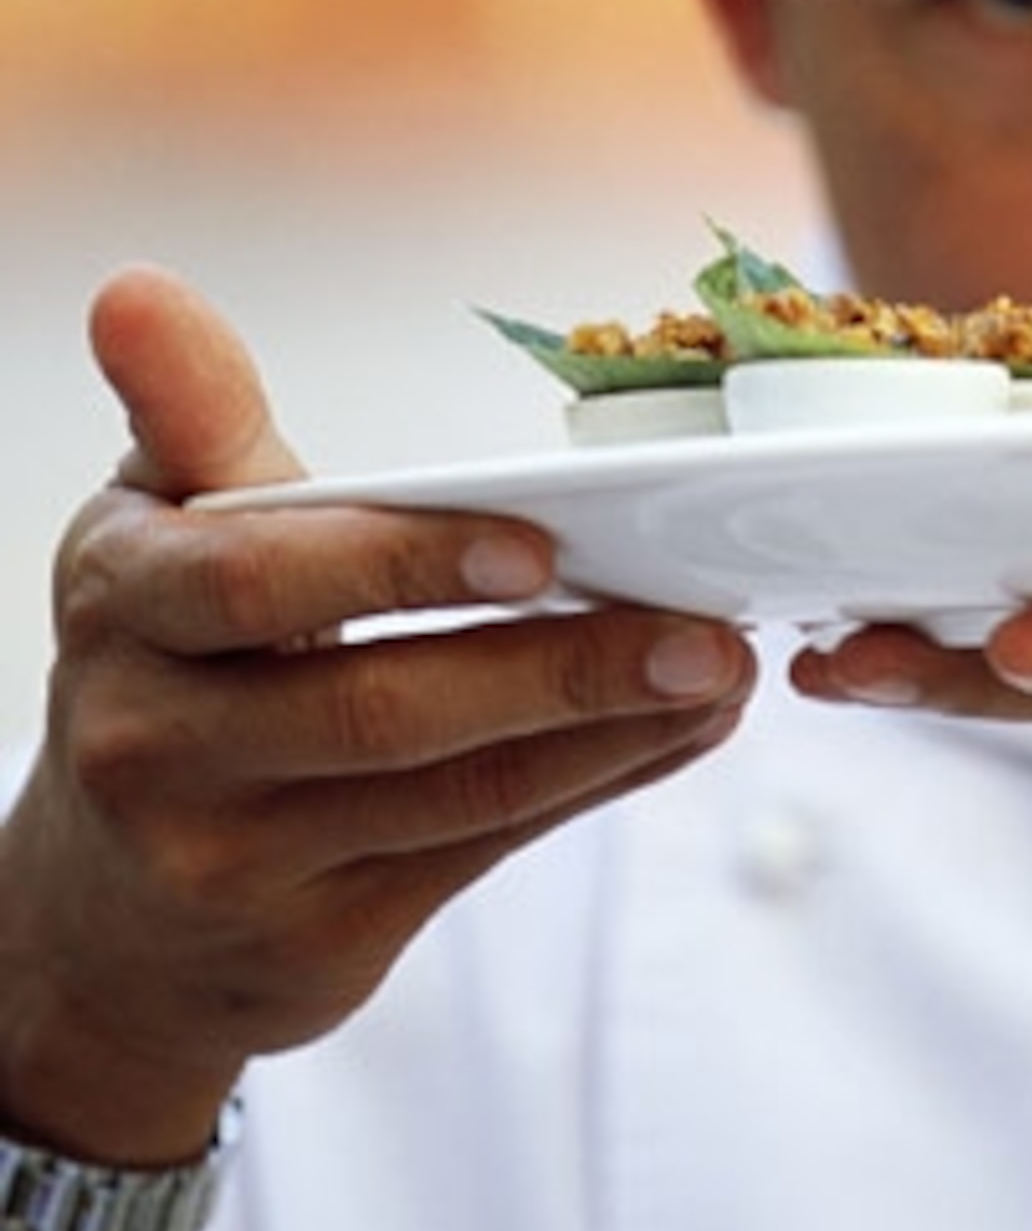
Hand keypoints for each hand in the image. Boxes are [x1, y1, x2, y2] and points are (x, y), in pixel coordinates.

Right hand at [0, 267, 756, 1158]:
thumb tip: (138, 291)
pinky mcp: (321, 938)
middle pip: (377, 709)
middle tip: (702, 629)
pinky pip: (481, 851)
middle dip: (558, 670)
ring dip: (609, 733)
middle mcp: (156, 742)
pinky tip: (679, 732)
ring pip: (452, 794)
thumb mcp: (157, 532)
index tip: (539, 545)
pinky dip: (595, 785)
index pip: (256, 580)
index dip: (401, 563)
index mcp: (123, 606)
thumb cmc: (173, 663)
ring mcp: (235, 857)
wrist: (112, 912)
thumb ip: (189, 414)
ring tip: (721, 672)